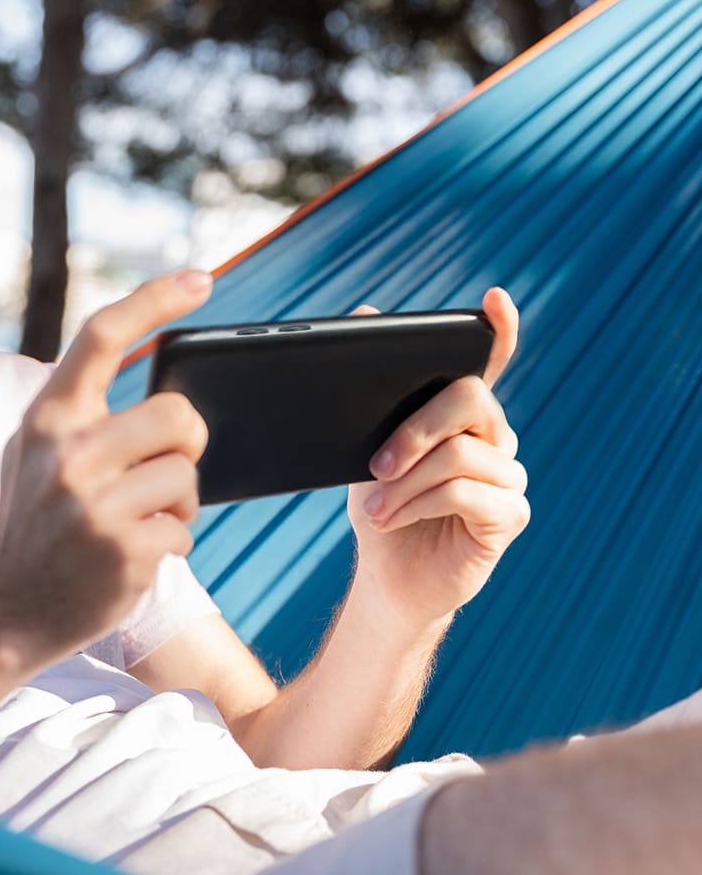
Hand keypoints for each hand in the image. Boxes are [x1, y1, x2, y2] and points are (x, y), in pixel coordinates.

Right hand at [0, 270, 212, 668]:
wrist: (1, 610)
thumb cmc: (32, 521)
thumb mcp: (35, 450)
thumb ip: (79, 412)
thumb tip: (158, 379)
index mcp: (48, 415)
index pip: (103, 335)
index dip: (155, 300)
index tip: (201, 278)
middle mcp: (67, 452)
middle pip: (178, 415)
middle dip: (186, 444)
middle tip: (165, 468)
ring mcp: (94, 504)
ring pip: (187, 478)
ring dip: (177, 504)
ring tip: (139, 521)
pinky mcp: (123, 552)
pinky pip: (185, 532)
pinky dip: (171, 544)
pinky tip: (131, 557)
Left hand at [346, 288, 529, 629]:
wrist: (387, 574)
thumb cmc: (380, 505)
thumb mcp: (363, 447)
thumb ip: (373, 395)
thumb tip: (363, 316)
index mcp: (462, 413)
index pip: (491, 361)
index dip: (499, 329)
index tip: (495, 299)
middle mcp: (495, 437)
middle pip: (469, 398)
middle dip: (413, 429)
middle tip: (375, 465)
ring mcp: (508, 475)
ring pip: (460, 453)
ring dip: (406, 482)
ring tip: (376, 507)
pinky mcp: (510, 515)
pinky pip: (465, 493)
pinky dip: (419, 505)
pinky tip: (396, 519)